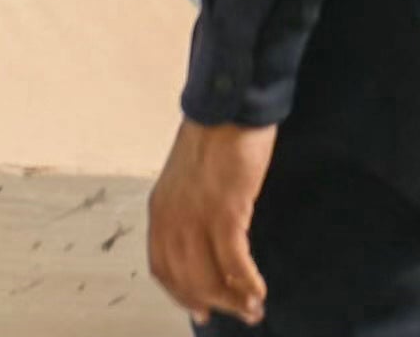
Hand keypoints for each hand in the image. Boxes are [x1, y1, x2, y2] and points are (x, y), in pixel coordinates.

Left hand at [144, 117, 274, 323]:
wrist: (229, 105)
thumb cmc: (215, 137)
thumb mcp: (188, 179)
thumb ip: (190, 209)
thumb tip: (206, 241)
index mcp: (160, 210)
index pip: (162, 268)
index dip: (182, 294)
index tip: (201, 310)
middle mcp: (171, 219)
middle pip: (186, 280)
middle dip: (212, 303)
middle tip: (238, 315)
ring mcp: (196, 216)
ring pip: (208, 276)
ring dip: (232, 299)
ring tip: (253, 309)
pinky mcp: (225, 210)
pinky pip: (234, 260)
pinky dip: (246, 281)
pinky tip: (259, 290)